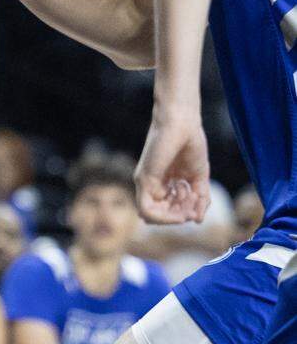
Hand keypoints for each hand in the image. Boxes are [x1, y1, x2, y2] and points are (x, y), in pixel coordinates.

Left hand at [135, 100, 209, 223]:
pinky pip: (146, 210)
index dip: (183, 213)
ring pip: (151, 216)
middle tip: (194, 199)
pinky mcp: (143, 178)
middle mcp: (151, 184)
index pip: (167, 211)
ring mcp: (145, 182)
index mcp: (163, 183)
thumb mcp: (200, 177)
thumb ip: (200, 199)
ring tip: (189, 197)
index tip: (197, 202)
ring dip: (175, 216)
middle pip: (160, 215)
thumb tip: (197, 221)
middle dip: (181, 215)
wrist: (183, 123)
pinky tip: (180, 210)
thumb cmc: (191, 144)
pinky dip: (164, 217)